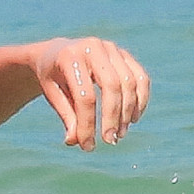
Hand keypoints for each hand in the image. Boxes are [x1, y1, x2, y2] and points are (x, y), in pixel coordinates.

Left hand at [31, 38, 149, 150]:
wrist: (58, 52)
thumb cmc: (53, 78)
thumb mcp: (53, 95)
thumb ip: (66, 116)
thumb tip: (75, 141)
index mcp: (70, 57)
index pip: (85, 96)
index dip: (88, 124)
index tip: (88, 145)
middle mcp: (93, 47)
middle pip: (112, 86)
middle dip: (113, 117)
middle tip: (110, 140)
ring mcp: (111, 48)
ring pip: (129, 82)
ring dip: (129, 112)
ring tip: (120, 133)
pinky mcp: (124, 54)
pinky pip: (140, 77)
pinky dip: (141, 99)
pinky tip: (133, 118)